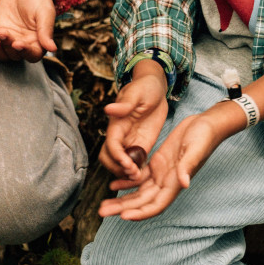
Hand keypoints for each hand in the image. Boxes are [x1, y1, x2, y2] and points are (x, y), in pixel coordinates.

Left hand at [0, 0, 55, 62]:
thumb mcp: (44, 12)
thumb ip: (46, 30)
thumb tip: (53, 49)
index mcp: (39, 41)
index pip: (33, 55)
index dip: (25, 52)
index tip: (17, 43)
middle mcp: (25, 44)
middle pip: (15, 55)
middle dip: (7, 46)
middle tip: (3, 32)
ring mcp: (10, 40)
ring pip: (2, 54)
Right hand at [99, 61, 168, 182]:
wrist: (156, 88)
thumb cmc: (144, 87)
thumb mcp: (137, 93)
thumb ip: (125, 104)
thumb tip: (108, 110)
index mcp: (117, 124)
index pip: (111, 144)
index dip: (117, 156)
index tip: (127, 164)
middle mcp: (121, 135)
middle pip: (109, 158)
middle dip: (117, 169)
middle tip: (133, 174)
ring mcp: (130, 142)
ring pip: (120, 163)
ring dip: (126, 173)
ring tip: (138, 177)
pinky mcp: (141, 145)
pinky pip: (135, 162)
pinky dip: (136, 171)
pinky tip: (144, 175)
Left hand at [99, 100, 246, 219]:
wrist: (207, 123)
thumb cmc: (205, 136)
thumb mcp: (196, 149)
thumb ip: (188, 166)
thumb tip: (184, 184)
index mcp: (176, 182)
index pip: (156, 204)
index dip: (140, 212)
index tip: (123, 216)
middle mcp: (168, 182)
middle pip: (142, 201)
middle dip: (123, 208)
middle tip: (102, 211)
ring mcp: (162, 173)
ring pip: (139, 192)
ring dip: (122, 199)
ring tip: (103, 205)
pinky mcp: (158, 163)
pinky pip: (140, 177)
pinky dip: (127, 181)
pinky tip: (114, 183)